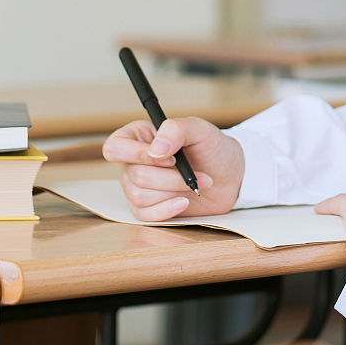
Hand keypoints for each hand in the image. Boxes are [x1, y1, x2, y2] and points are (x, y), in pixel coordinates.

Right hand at [103, 115, 243, 219]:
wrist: (230, 176)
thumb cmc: (212, 148)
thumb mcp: (198, 129)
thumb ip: (175, 130)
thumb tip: (155, 151)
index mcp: (137, 136)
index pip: (115, 147)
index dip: (138, 155)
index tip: (170, 158)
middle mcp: (132, 162)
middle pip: (135, 176)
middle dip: (170, 178)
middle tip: (194, 173)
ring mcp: (137, 187)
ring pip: (140, 197)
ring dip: (173, 192)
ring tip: (195, 185)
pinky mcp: (148, 208)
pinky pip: (144, 216)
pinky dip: (166, 210)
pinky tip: (184, 202)